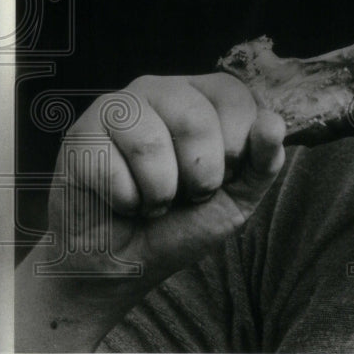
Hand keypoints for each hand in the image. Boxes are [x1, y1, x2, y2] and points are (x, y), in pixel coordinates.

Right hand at [15, 73, 284, 351]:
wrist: (125, 262)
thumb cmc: (184, 221)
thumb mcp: (239, 196)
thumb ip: (264, 161)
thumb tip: (273, 123)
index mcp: (205, 96)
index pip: (236, 96)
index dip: (237, 145)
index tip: (225, 175)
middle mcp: (162, 90)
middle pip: (195, 118)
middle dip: (200, 175)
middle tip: (188, 193)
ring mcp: (118, 108)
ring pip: (150, 142)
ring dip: (160, 192)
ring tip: (154, 200)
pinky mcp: (81, 135)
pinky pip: (111, 169)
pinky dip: (125, 201)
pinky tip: (121, 203)